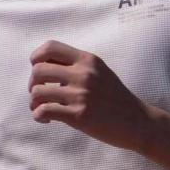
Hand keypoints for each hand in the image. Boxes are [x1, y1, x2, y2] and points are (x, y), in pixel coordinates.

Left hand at [28, 40, 149, 149]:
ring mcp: (81, 95)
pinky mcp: (79, 115)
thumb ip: (77, 66)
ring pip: (38, 92)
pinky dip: (38, 116)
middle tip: (39, 94)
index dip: (36, 58)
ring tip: (41, 108)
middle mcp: (83, 74)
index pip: (50, 47)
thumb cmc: (115, 98)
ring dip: (34, 102)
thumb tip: (45, 66)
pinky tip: (46, 119)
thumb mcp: (100, 72)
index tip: (38, 72)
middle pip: (38, 70)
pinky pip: (44, 111)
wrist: (137, 122)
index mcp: (87, 60)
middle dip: (32, 84)